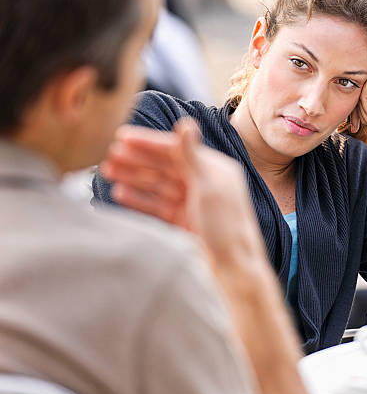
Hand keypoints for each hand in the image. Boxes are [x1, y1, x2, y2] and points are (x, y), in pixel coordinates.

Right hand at [101, 119, 265, 264]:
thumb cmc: (227, 227)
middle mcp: (204, 183)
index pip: (177, 150)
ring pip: (158, 185)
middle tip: (109, 155)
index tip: (121, 136)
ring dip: (134, 177)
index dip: (149, 143)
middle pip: (165, 167)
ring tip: (107, 171)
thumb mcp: (208, 188)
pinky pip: (158, 206)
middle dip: (137, 160)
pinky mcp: (184, 221)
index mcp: (215, 169)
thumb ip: (192, 156)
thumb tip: (186, 123)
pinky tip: (120, 193)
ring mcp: (193, 203)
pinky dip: (140, 199)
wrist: (233, 270)